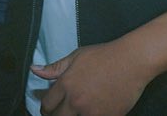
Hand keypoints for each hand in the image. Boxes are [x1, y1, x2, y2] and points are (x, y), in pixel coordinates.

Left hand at [31, 42, 148, 115]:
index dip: (46, 108)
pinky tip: (93, 111)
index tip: (50, 108)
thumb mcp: (76, 56)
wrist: (132, 61)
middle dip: (56, 115)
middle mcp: (76, 101)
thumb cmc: (105, 56)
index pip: (46, 105)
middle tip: (62, 111)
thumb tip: (34, 70)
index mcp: (66, 84)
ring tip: (76, 111)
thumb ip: (54, 67)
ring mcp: (91, 112)